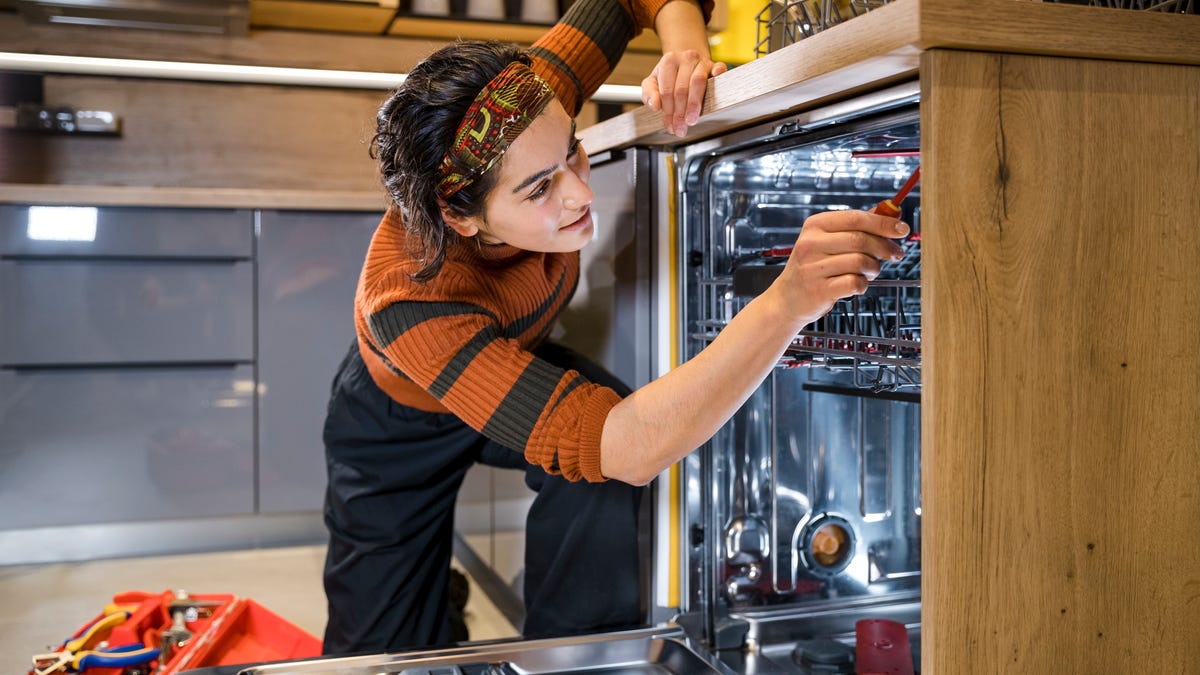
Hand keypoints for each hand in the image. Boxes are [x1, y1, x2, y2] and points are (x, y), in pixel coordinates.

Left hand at [641, 50, 726, 137]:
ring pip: (697, 82)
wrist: (687, 62)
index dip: (668, 111)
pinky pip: (719, 69)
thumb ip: (649, 93)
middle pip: (681, 89)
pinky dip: (717, 76)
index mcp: (669, 61)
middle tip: (681, 128)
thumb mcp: (653, 82)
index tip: (670, 126)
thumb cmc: (670, 75)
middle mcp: (686, 59)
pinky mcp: (715, 65)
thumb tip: (654, 105)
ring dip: (694, 104)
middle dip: (680, 112)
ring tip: (691, 120)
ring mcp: (702, 61)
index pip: (667, 90)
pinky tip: (715, 90)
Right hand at [773, 210, 909, 326]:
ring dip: (874, 268)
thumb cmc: (814, 267)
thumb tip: (889, 214)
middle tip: (895, 254)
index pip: (856, 218)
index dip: (883, 223)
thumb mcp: (827, 240)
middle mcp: (811, 244)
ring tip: (870, 271)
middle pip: (861, 239)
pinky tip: (857, 285)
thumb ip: (855, 227)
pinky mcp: (819, 290)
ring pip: (860, 261)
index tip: (902, 229)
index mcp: (815, 225)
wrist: (788, 299)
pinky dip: (863, 285)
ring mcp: (813, 268)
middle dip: (885, 247)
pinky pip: (855, 283)